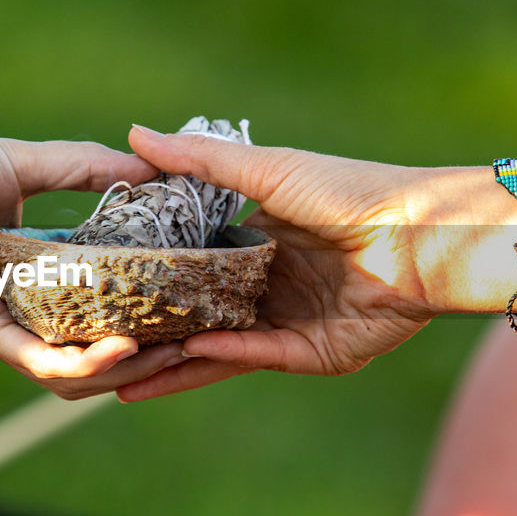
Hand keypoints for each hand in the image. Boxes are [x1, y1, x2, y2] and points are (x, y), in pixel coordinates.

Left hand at [0, 130, 174, 391]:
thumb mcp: (26, 163)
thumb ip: (86, 169)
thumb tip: (149, 168)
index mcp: (30, 267)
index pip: (96, 298)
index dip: (142, 302)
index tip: (188, 294)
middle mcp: (19, 302)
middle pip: (90, 345)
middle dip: (146, 350)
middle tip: (191, 338)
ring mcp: (0, 321)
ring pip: (69, 368)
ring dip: (122, 367)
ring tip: (167, 351)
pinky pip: (37, 361)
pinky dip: (81, 364)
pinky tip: (123, 348)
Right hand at [118, 125, 434, 400]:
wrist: (417, 231)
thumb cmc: (348, 191)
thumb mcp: (265, 171)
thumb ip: (199, 163)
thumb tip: (133, 133)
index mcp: (257, 246)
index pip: (190, 269)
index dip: (150, 279)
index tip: (104, 287)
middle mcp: (267, 288)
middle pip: (198, 317)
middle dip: (154, 335)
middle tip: (98, 347)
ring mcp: (288, 323)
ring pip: (219, 350)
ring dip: (175, 364)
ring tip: (121, 382)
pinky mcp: (312, 353)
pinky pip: (257, 356)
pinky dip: (224, 357)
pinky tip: (188, 353)